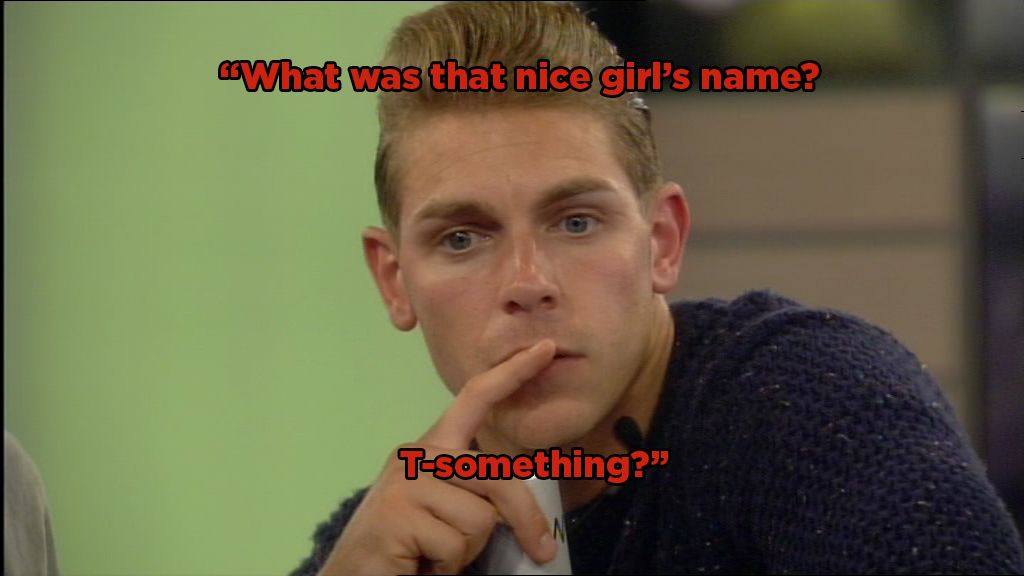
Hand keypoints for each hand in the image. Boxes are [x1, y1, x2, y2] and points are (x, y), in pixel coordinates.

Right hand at [317, 339, 558, 574]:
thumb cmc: (408, 551)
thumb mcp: (447, 512)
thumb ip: (474, 493)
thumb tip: (523, 506)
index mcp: (431, 451)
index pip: (474, 400)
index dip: (511, 373)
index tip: (545, 350)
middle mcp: (415, 457)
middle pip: (495, 476)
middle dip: (525, 517)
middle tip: (541, 550)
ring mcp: (403, 484)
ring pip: (480, 517)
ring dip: (467, 550)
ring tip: (434, 556)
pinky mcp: (396, 515)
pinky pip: (456, 544)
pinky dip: (448, 566)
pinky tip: (420, 565)